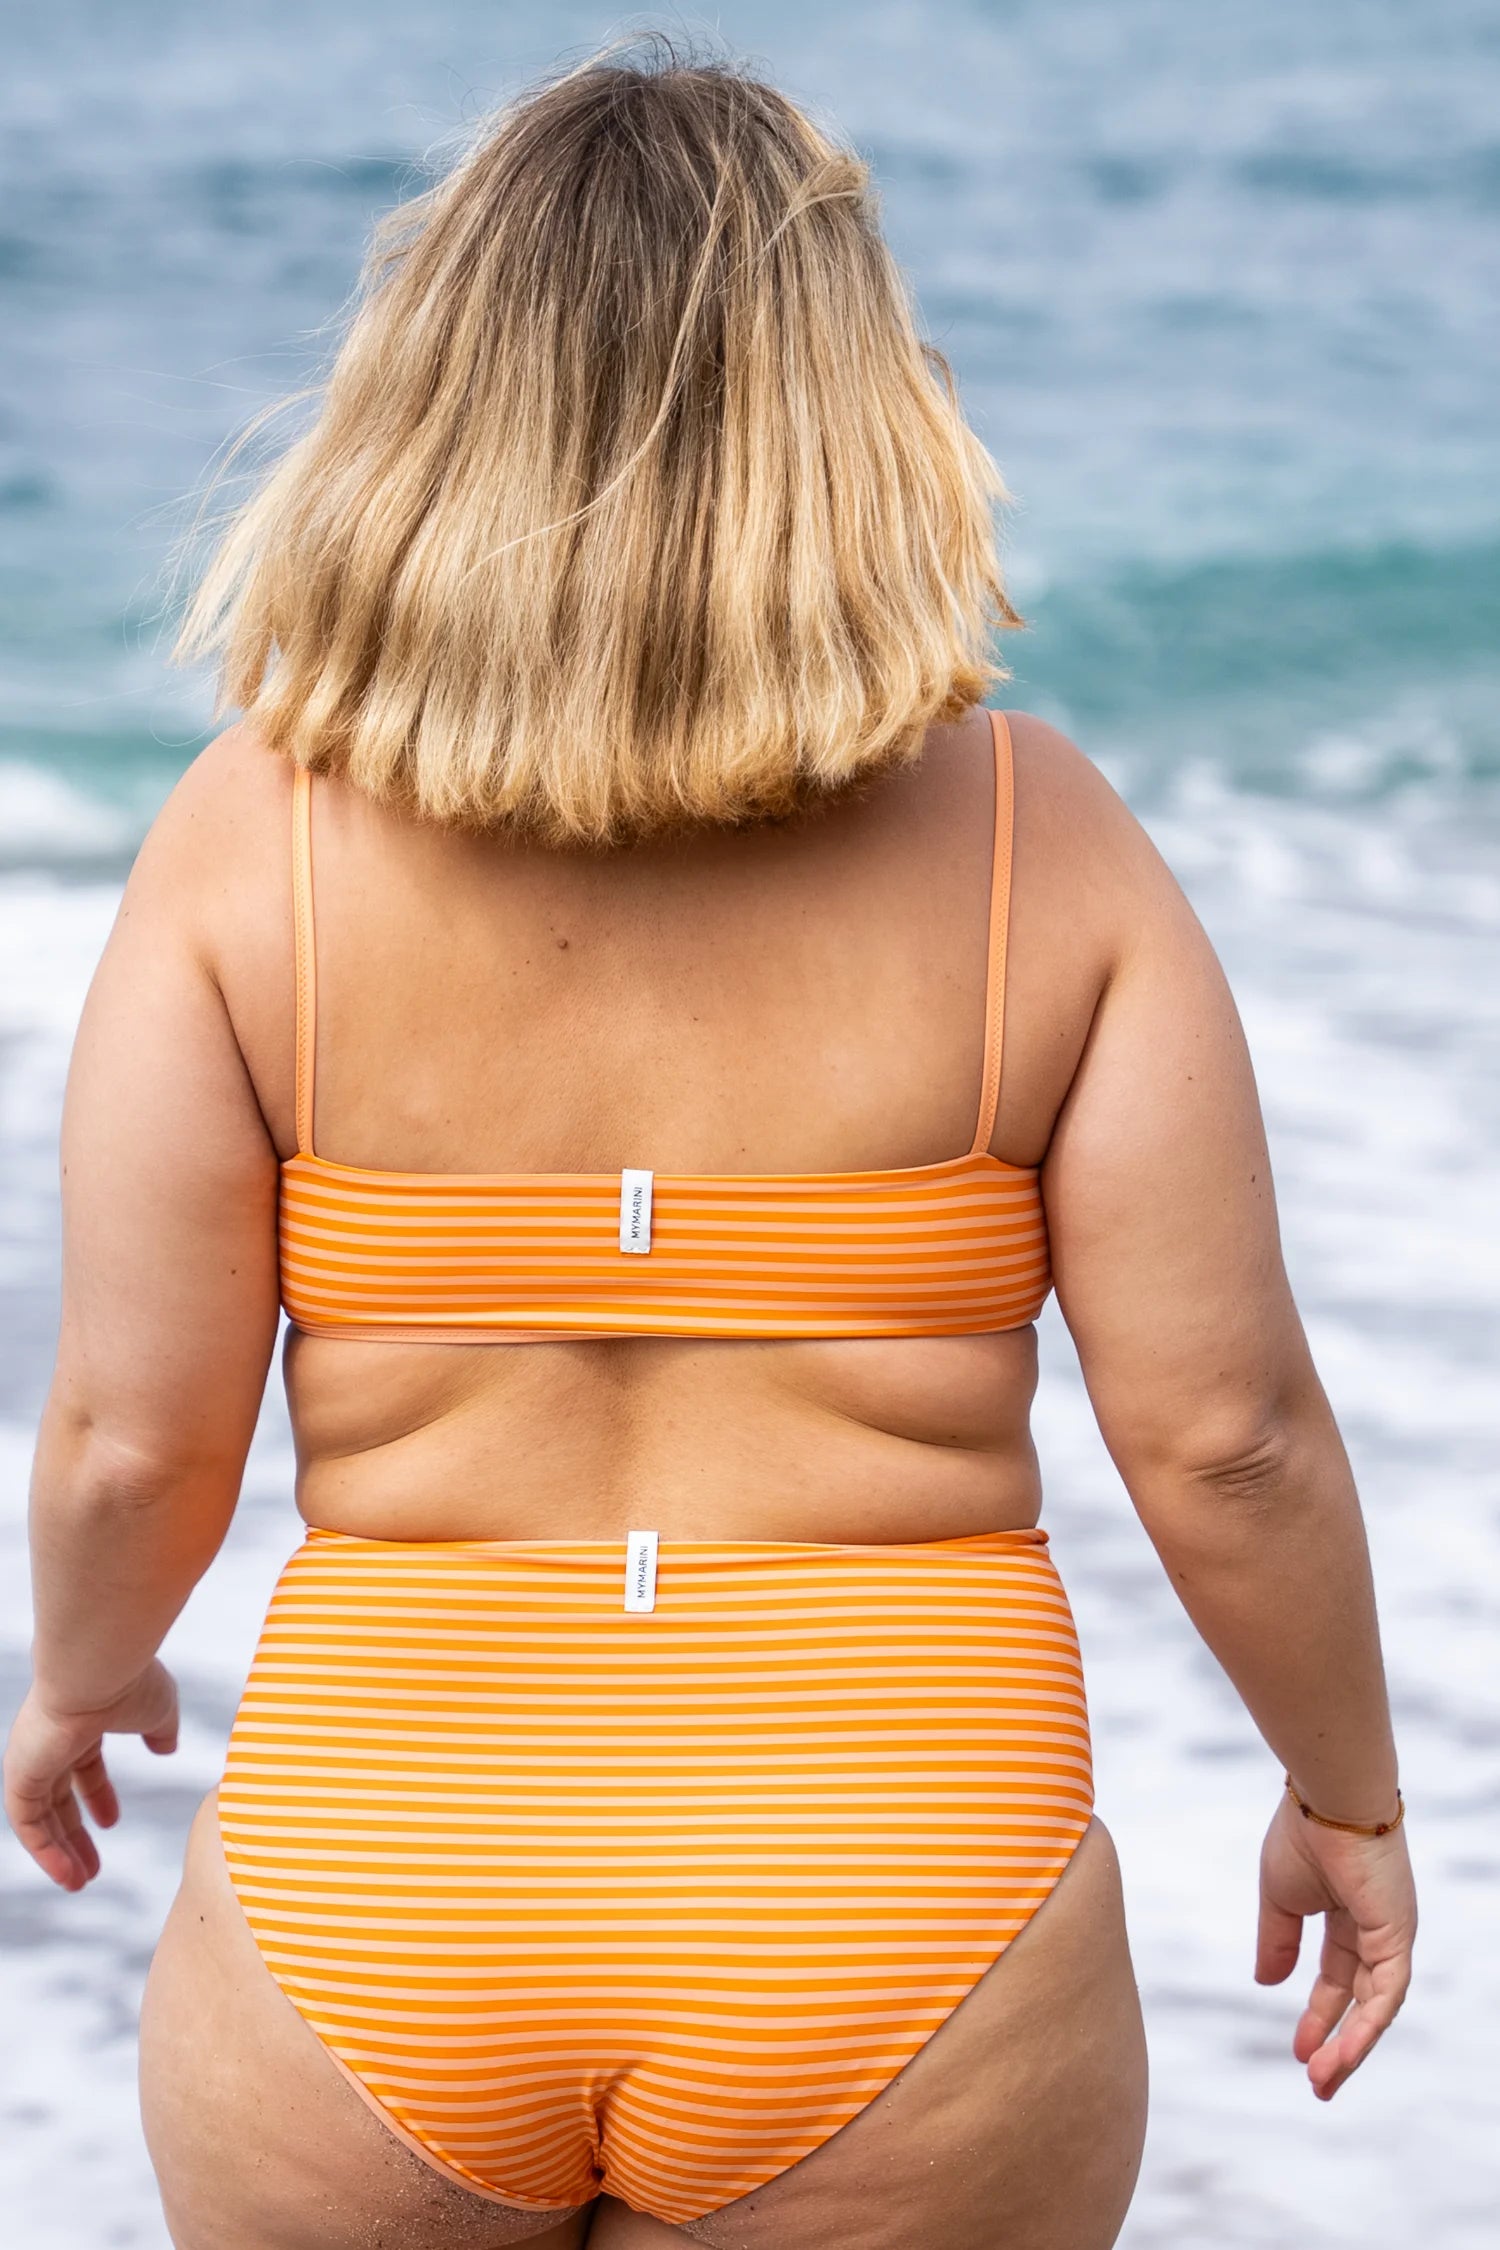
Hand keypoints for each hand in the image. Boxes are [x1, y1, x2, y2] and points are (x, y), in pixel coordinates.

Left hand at [3, 1661, 178, 1890]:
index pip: (84, 1766)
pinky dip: (44, 1852)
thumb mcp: (159, 1710)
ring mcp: (32, 1758)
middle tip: (91, 1869)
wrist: (98, 1668)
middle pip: (58, 1798)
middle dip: (74, 1835)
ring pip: (40, 1817)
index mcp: (82, 1724)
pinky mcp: (20, 1775)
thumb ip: (162, 1730)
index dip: (99, 1796)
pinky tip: (66, 1876)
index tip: (113, 1822)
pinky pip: (26, 1824)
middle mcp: (51, 1742)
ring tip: (79, 1884)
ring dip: (58, 1853)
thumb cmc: (131, 1681)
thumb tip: (166, 1749)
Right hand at [1255, 1783, 1415, 2097]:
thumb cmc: (1301, 1834)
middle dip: (1339, 2043)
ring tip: (1323, 2080)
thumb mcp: (1280, 1898)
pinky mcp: (1397, 1935)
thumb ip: (1277, 1941)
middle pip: (1360, 1999)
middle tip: (1318, 2084)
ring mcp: (1391, 1934)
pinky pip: (1387, 1992)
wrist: (1326, 1798)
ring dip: (1351, 2046)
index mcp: (1347, 1915)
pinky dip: (1367, 2025)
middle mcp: (1375, 1929)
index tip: (1298, 2049)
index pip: (1336, 1977)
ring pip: (1376, 2005)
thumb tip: (1267, 1983)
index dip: (1319, 2014)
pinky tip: (1344, 2052)